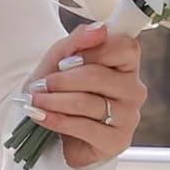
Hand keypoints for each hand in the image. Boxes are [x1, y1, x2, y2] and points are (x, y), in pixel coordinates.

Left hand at [20, 22, 146, 168]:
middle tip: (40, 85)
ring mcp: (129, 116)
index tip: (66, 62)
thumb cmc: (62, 89)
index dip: (93, 52)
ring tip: (35, 100)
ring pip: (87, 102)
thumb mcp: (63, 59)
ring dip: (53, 100)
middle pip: (99, 76)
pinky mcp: (116, 141)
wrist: (53, 126)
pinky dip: (57, 120)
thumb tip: (100, 28)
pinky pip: (84, 127)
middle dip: (62, 80)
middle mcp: (134, 90)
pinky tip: (42, 117)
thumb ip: (79, 40)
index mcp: (127, 65)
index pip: (125, 48)